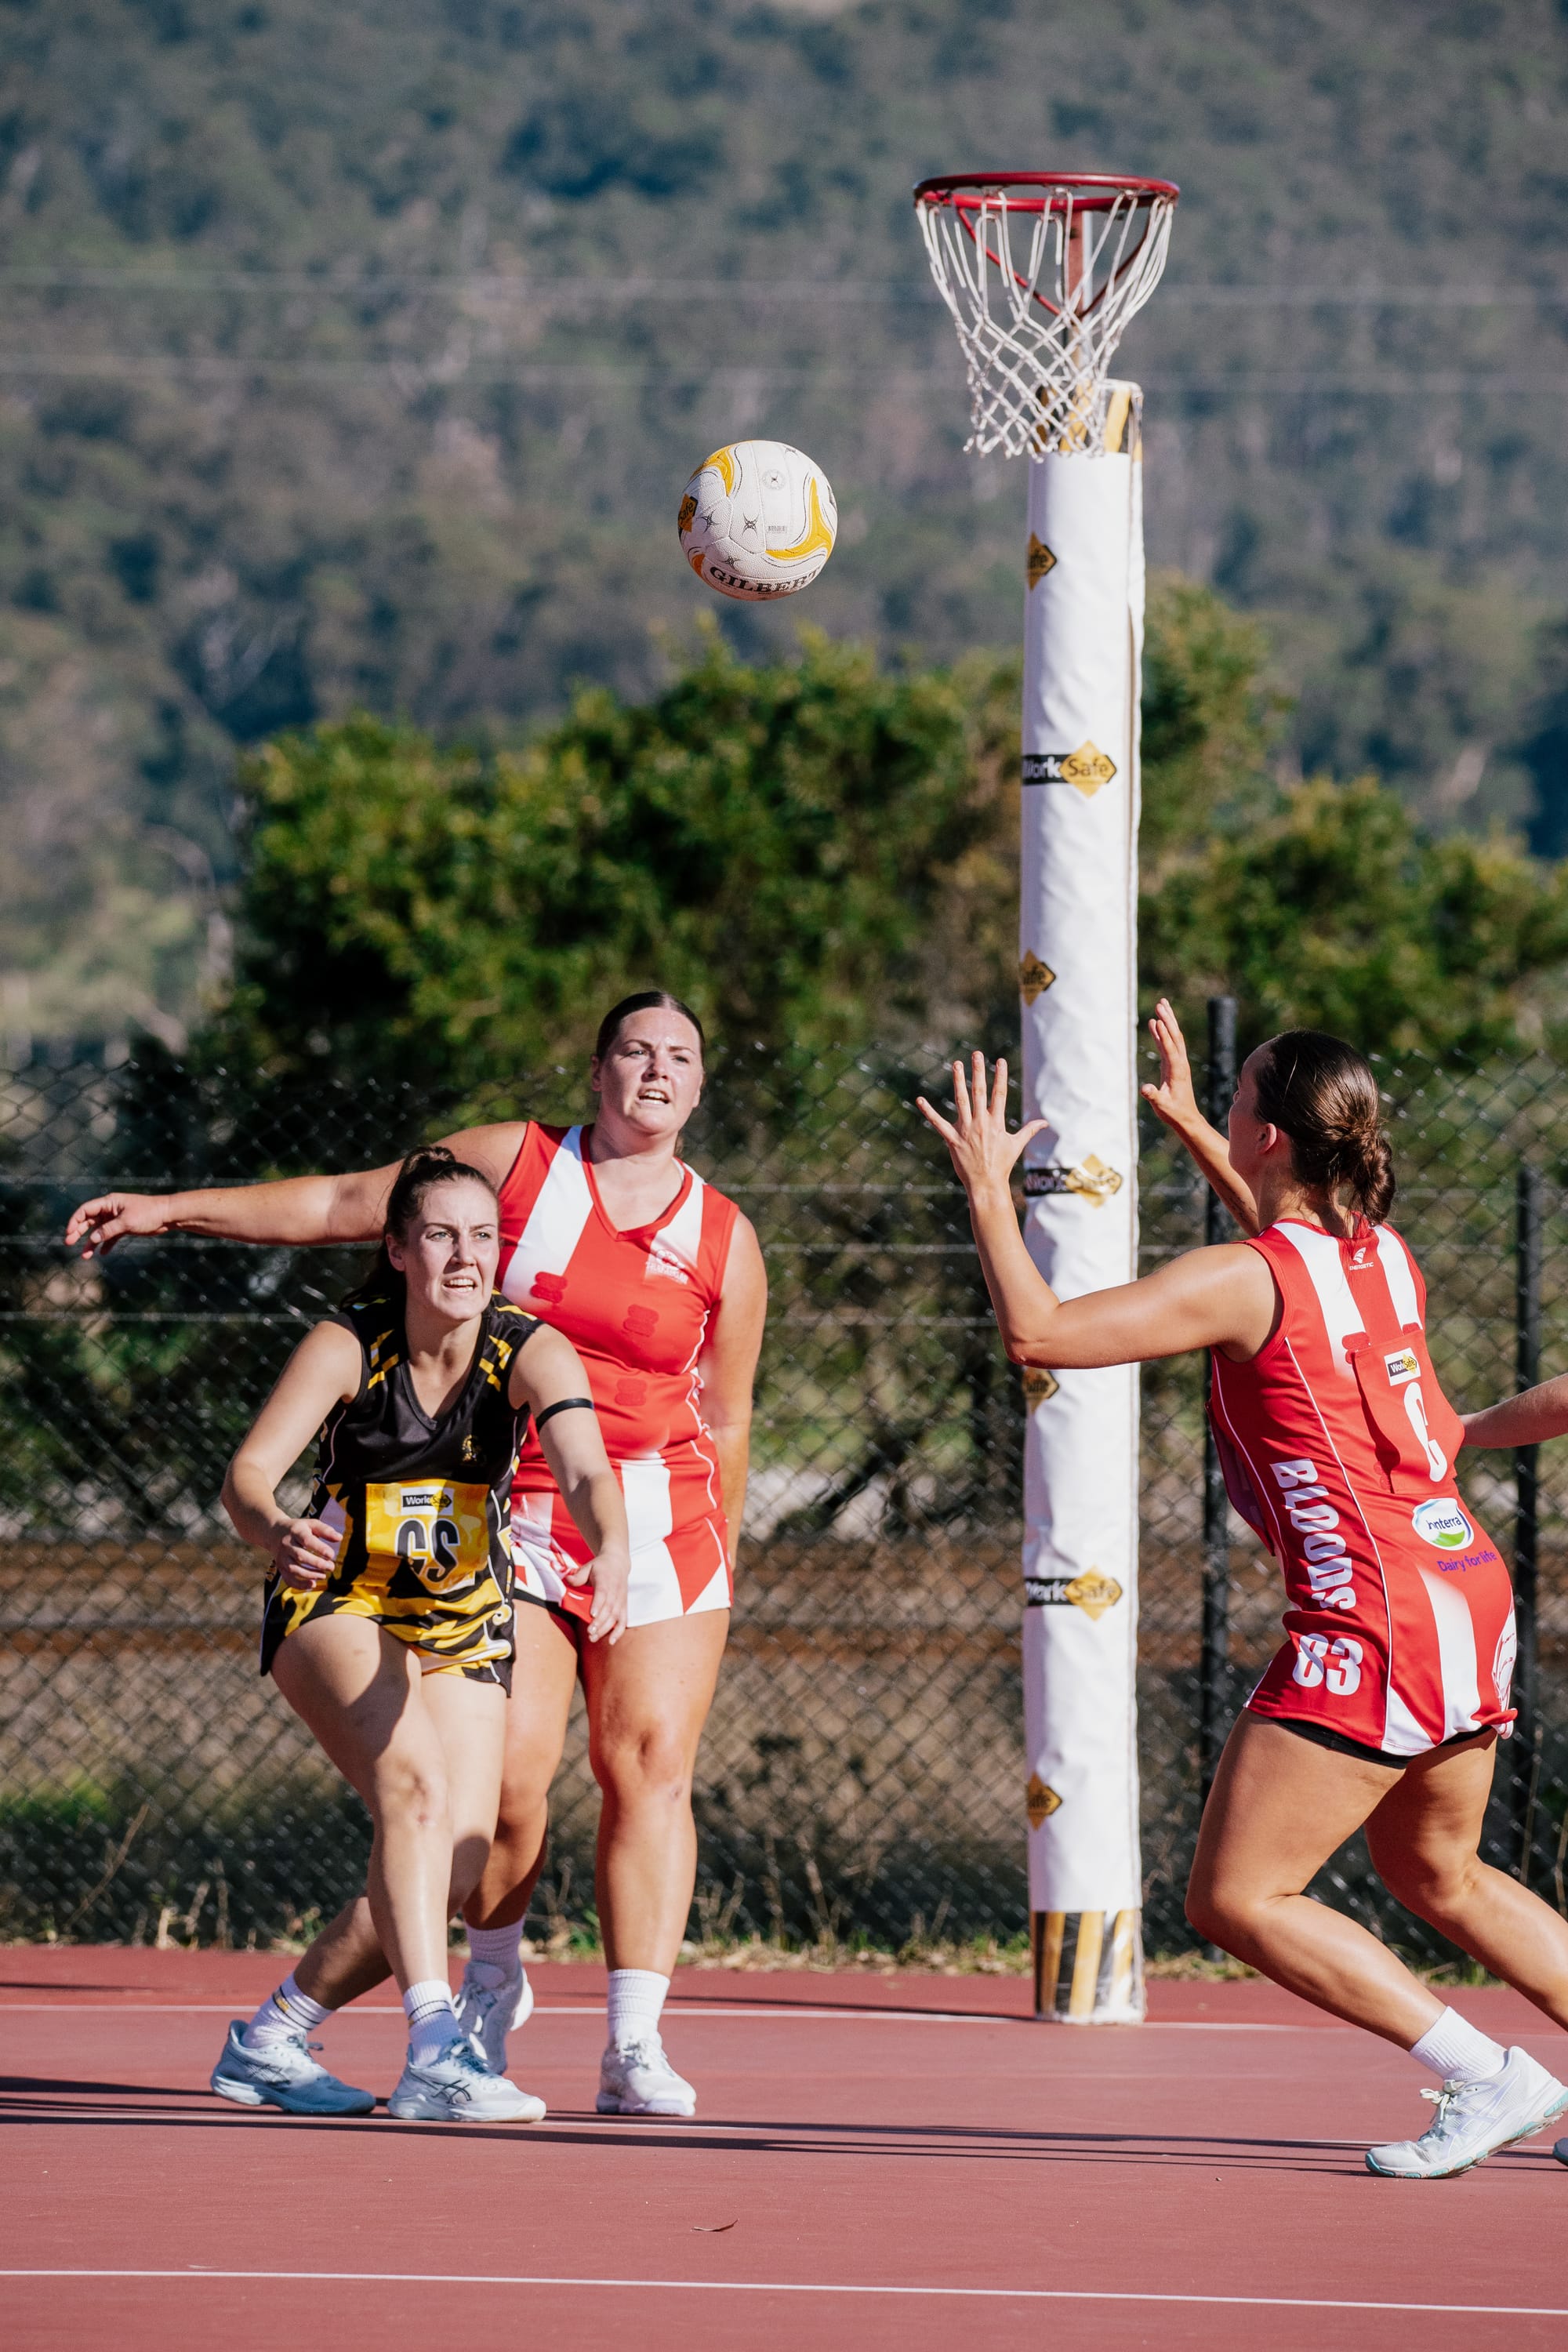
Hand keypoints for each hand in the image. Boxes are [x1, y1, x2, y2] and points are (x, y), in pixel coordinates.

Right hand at [64, 1192, 172, 1259]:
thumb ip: (108, 1230)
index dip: (75, 1221)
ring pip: (99, 1231)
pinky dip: (105, 1244)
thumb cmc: (148, 1214)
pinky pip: (110, 1236)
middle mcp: (110, 1210)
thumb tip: (92, 1238)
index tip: (69, 1233)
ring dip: (91, 1242)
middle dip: (78, 1232)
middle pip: (89, 1221)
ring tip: (85, 1255)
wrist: (167, 1215)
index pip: (86, 1210)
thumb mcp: (126, 1222)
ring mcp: (116, 1218)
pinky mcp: (124, 1227)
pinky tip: (102, 1253)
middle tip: (68, 1243)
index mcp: (109, 1203)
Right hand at [269, 1518, 340, 1590]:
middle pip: (300, 1556)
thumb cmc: (299, 1529)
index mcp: (296, 1532)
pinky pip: (288, 1578)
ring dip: (309, 1574)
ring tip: (324, 1575)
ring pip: (293, 1569)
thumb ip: (326, 1530)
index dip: (320, 1548)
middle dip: (317, 1563)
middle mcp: (286, 1545)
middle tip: (331, 1567)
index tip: (332, 1555)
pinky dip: (300, 1584)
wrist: (274, 1533)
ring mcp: (282, 1557)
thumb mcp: (312, 1524)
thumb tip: (339, 1538)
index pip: (307, 1540)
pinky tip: (313, 1584)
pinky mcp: (280, 1567)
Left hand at [564, 1544, 630, 1645]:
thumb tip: (567, 1580)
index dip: (598, 1603)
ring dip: (606, 1629)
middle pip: (609, 1608)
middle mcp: (615, 1591)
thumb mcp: (588, 1566)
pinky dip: (619, 1631)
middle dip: (600, 1622)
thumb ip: (578, 1575)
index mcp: (605, 1580)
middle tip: (590, 1632)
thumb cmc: (600, 1567)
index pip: (603, 1593)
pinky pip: (623, 1620)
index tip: (592, 1614)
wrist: (618, 1563)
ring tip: (593, 1637)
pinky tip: (611, 1641)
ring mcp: (621, 1600)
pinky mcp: (624, 1606)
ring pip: (615, 1616)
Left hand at [916, 1052, 1046, 1196]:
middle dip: (978, 1072)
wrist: (987, 1184)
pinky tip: (919, 1099)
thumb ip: (1029, 1130)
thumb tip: (1045, 1123)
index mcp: (996, 1122)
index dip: (1000, 1076)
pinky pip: (938, 1123)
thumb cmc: (1002, 1165)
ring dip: (958, 1081)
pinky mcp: (952, 1140)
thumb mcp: (1017, 1145)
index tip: (1000, 1061)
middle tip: (977, 1054)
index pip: (999, 1094)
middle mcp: (981, 1123)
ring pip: (961, 1101)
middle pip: (979, 1092)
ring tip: (957, 1064)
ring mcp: (966, 1130)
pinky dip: (928, 1112)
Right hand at [1140, 999, 1201, 1133]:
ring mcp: (1178, 1062)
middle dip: (1168, 1019)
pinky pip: (1167, 1044)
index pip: (1171, 1048)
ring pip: (1173, 1036)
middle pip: (1175, 1036)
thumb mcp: (1162, 1106)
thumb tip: (1145, 1088)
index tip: (1158, 1019)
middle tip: (1161, 1003)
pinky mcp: (1173, 1064)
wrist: (1185, 1117)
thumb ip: (1154, 1096)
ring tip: (1161, 1004)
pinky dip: (1161, 1032)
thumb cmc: (1173, 1112)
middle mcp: (1180, 1063)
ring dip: (1168, 1020)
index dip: (1164, 1035)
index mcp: (1177, 1071)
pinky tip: (1154, 1023)